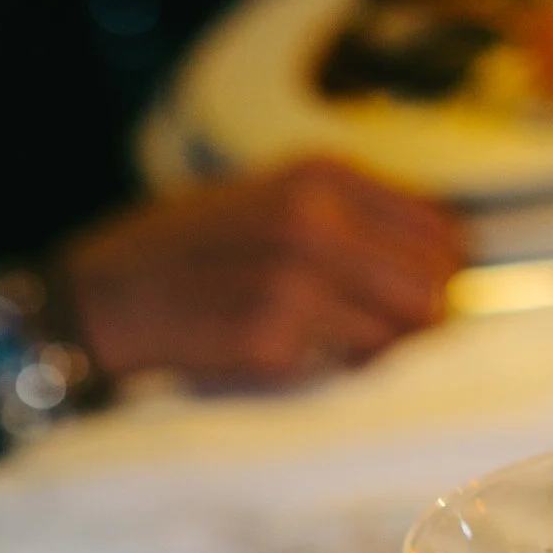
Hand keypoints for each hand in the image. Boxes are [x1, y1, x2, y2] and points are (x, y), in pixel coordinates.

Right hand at [65, 161, 463, 391]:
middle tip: (389, 344)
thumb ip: (347, 220)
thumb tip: (437, 268)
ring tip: (345, 357)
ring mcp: (294, 279)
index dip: (444, 275)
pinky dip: (337, 376)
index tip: (421, 304)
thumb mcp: (270, 202)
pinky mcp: (272, 338)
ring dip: (384, 354)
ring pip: (401, 331)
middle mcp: (316, 219)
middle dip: (422, 322)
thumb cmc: (193, 257)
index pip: (440, 229)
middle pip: (432, 284)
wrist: (109, 296)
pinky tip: (301, 364)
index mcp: (321, 177)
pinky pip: (347, 368)